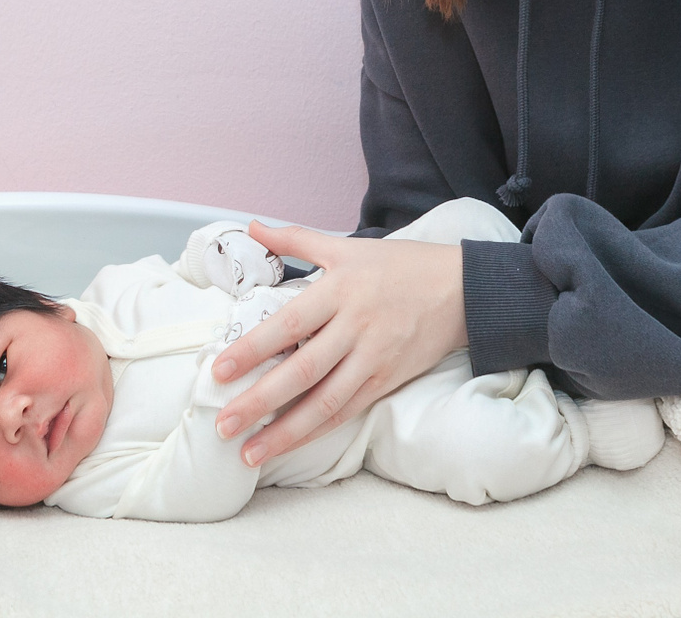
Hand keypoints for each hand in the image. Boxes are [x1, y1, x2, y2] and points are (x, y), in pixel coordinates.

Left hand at [210, 222, 464, 466]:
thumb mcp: (347, 247)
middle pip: (303, 371)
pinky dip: (317, 431)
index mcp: (340, 290)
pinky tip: (289, 445)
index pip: (289, 325)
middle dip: (260, 401)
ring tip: (249, 453)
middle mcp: (356, 326)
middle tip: (222, 424)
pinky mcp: (388, 380)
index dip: (253, 349)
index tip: (219, 371)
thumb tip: (252, 226)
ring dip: (285, 432)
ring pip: (325, 402)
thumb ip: (295, 239)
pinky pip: (348, 411)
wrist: (461, 289)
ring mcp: (374, 357)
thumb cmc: (399, 266)